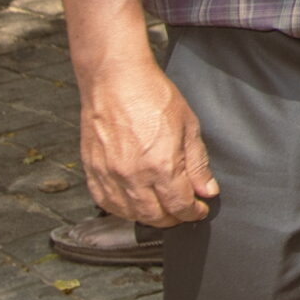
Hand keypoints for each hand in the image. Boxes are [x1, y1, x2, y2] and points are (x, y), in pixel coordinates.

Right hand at [79, 59, 217, 225]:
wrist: (116, 81)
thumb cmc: (152, 95)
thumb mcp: (189, 126)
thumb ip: (198, 163)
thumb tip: (207, 190)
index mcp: (161, 166)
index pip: (180, 205)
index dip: (193, 212)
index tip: (200, 209)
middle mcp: (133, 176)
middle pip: (155, 216)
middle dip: (174, 218)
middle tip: (183, 211)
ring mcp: (109, 176)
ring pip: (130, 214)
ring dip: (149, 217)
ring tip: (162, 209)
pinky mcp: (92, 171)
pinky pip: (106, 203)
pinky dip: (122, 209)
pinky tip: (133, 204)